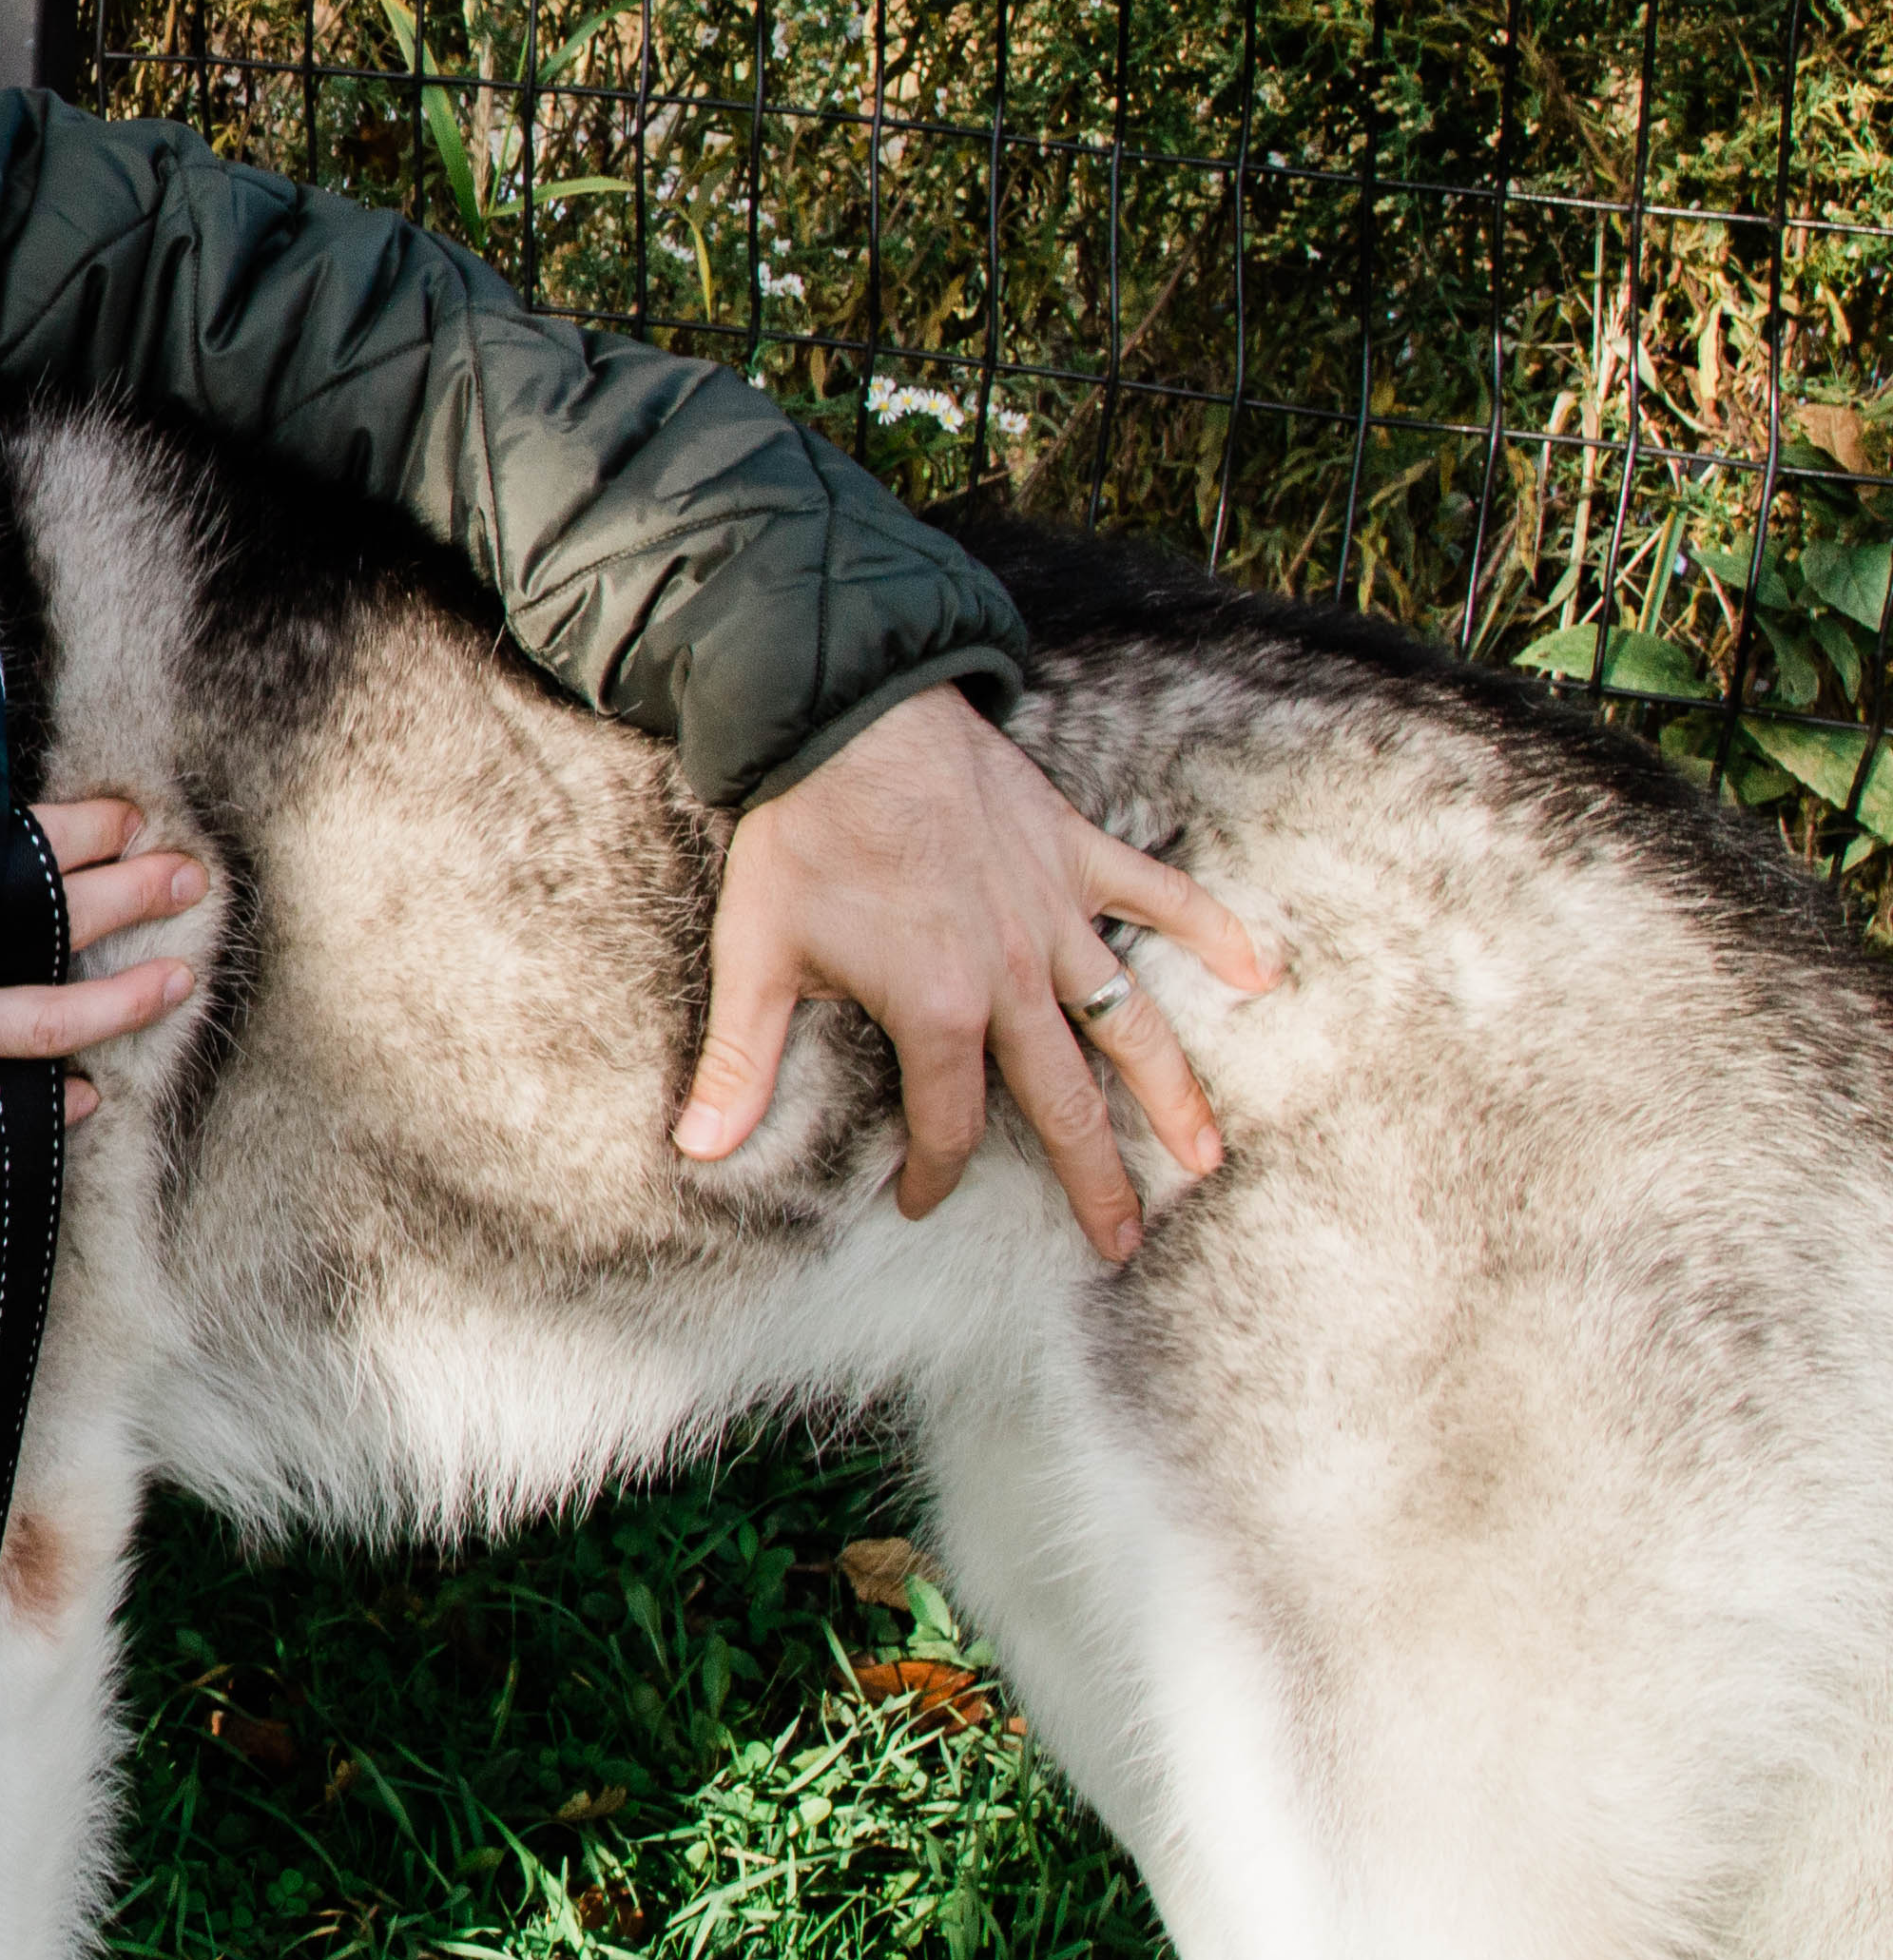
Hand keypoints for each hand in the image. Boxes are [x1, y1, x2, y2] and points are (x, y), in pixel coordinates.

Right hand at [0, 797, 199, 1146]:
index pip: (31, 838)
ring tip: (181, 981)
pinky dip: (47, 1106)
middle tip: (191, 879)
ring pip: (49, 1020)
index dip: (92, 826)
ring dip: (123, 1002)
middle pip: (60, 914)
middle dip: (137, 893)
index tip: (131, 820)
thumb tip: (7, 810)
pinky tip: (91, 1097)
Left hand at [676, 687, 1276, 1257]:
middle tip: (1121, 1242)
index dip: (935, 1174)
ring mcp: (1055, 913)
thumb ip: (739, 1062)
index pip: (949, 1122)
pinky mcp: (1075, 853)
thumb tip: (696, 1150)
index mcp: (937, 1008)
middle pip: (1065, 1100)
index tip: (920, 1203)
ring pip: (1130, 1020)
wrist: (848, 717)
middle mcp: (1012, 974)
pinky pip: (1161, 895)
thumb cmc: (801, 835)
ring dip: (1173, 1092)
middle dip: (1094, 1179)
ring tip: (1208, 1155)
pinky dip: (1215, 930)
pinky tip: (1261, 972)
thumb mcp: (755, 953)